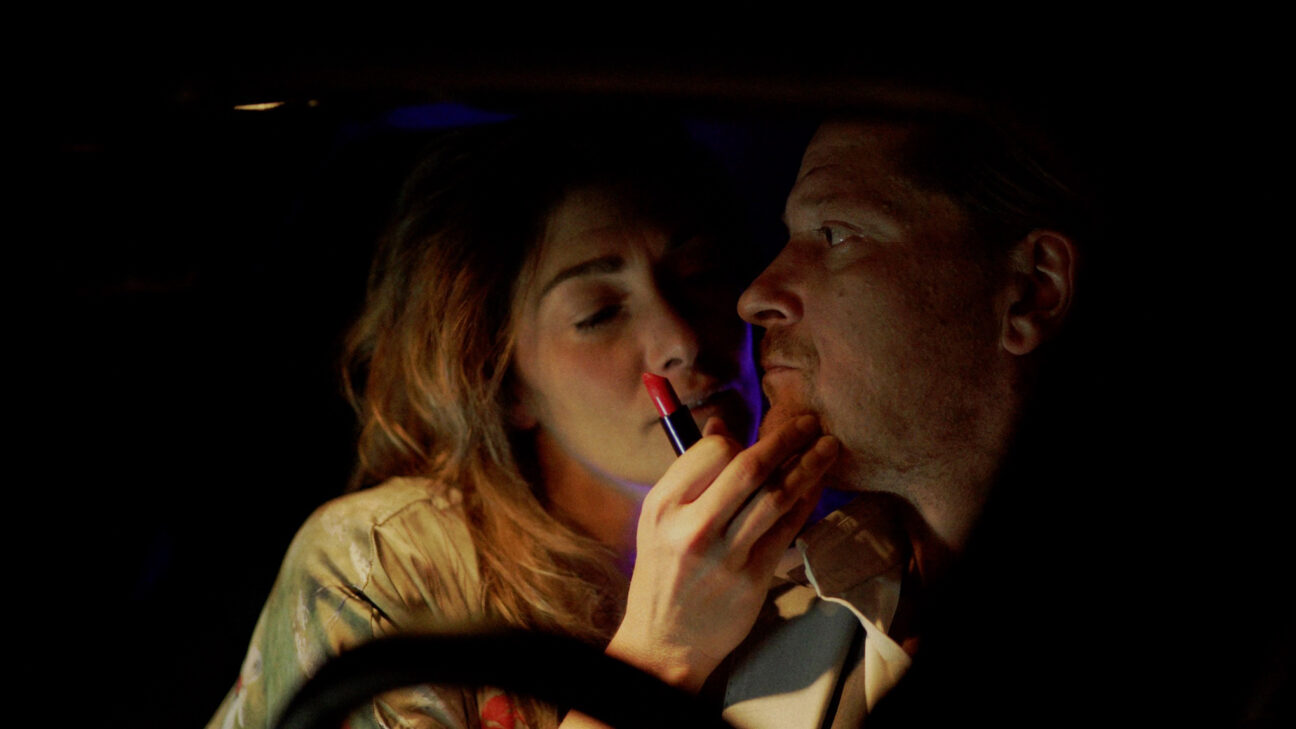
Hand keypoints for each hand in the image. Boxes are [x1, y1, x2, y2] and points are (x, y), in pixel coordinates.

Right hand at [606, 414, 838, 690]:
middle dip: (787, 438)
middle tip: (810, 421)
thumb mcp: (660, 519)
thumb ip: (689, 475)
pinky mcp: (752, 577)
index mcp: (663, 505)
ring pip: (777, 496)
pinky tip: (816, 486)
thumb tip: (722, 426)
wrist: (665, 640)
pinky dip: (806, 502)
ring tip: (828, 446)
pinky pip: (787, 528)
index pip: (711, 451)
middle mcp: (692, 527)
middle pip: (750, 467)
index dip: (738, 438)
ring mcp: (725, 555)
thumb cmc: (665, 571)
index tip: (756, 437)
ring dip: (809, 466)